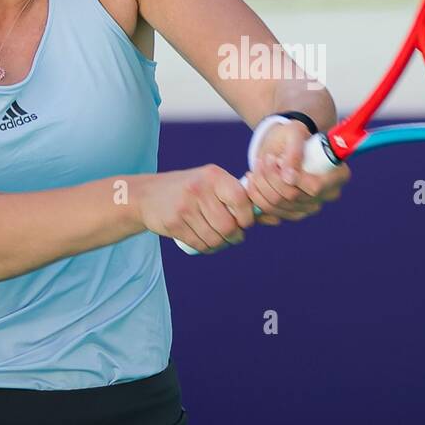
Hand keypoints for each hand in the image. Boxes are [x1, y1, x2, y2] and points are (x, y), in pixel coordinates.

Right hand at [136, 166, 256, 253]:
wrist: (149, 195)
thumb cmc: (191, 190)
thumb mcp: (214, 185)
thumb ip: (241, 200)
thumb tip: (275, 219)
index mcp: (214, 176)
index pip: (242, 200)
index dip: (247, 217)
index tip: (243, 222)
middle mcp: (200, 189)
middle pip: (229, 226)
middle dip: (234, 236)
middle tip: (232, 235)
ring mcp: (185, 206)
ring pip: (215, 238)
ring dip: (221, 244)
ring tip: (219, 238)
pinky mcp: (175, 223)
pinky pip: (200, 244)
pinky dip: (207, 248)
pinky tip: (206, 241)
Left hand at [244, 121, 350, 223]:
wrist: (286, 144)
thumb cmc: (294, 135)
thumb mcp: (294, 132)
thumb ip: (294, 153)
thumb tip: (289, 178)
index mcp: (338, 174)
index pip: (315, 187)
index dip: (293, 178)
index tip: (274, 159)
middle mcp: (327, 194)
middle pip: (293, 197)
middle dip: (270, 177)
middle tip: (263, 159)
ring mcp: (310, 207)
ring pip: (277, 205)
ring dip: (260, 185)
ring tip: (257, 166)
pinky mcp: (293, 213)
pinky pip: (270, 212)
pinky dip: (256, 196)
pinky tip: (253, 180)